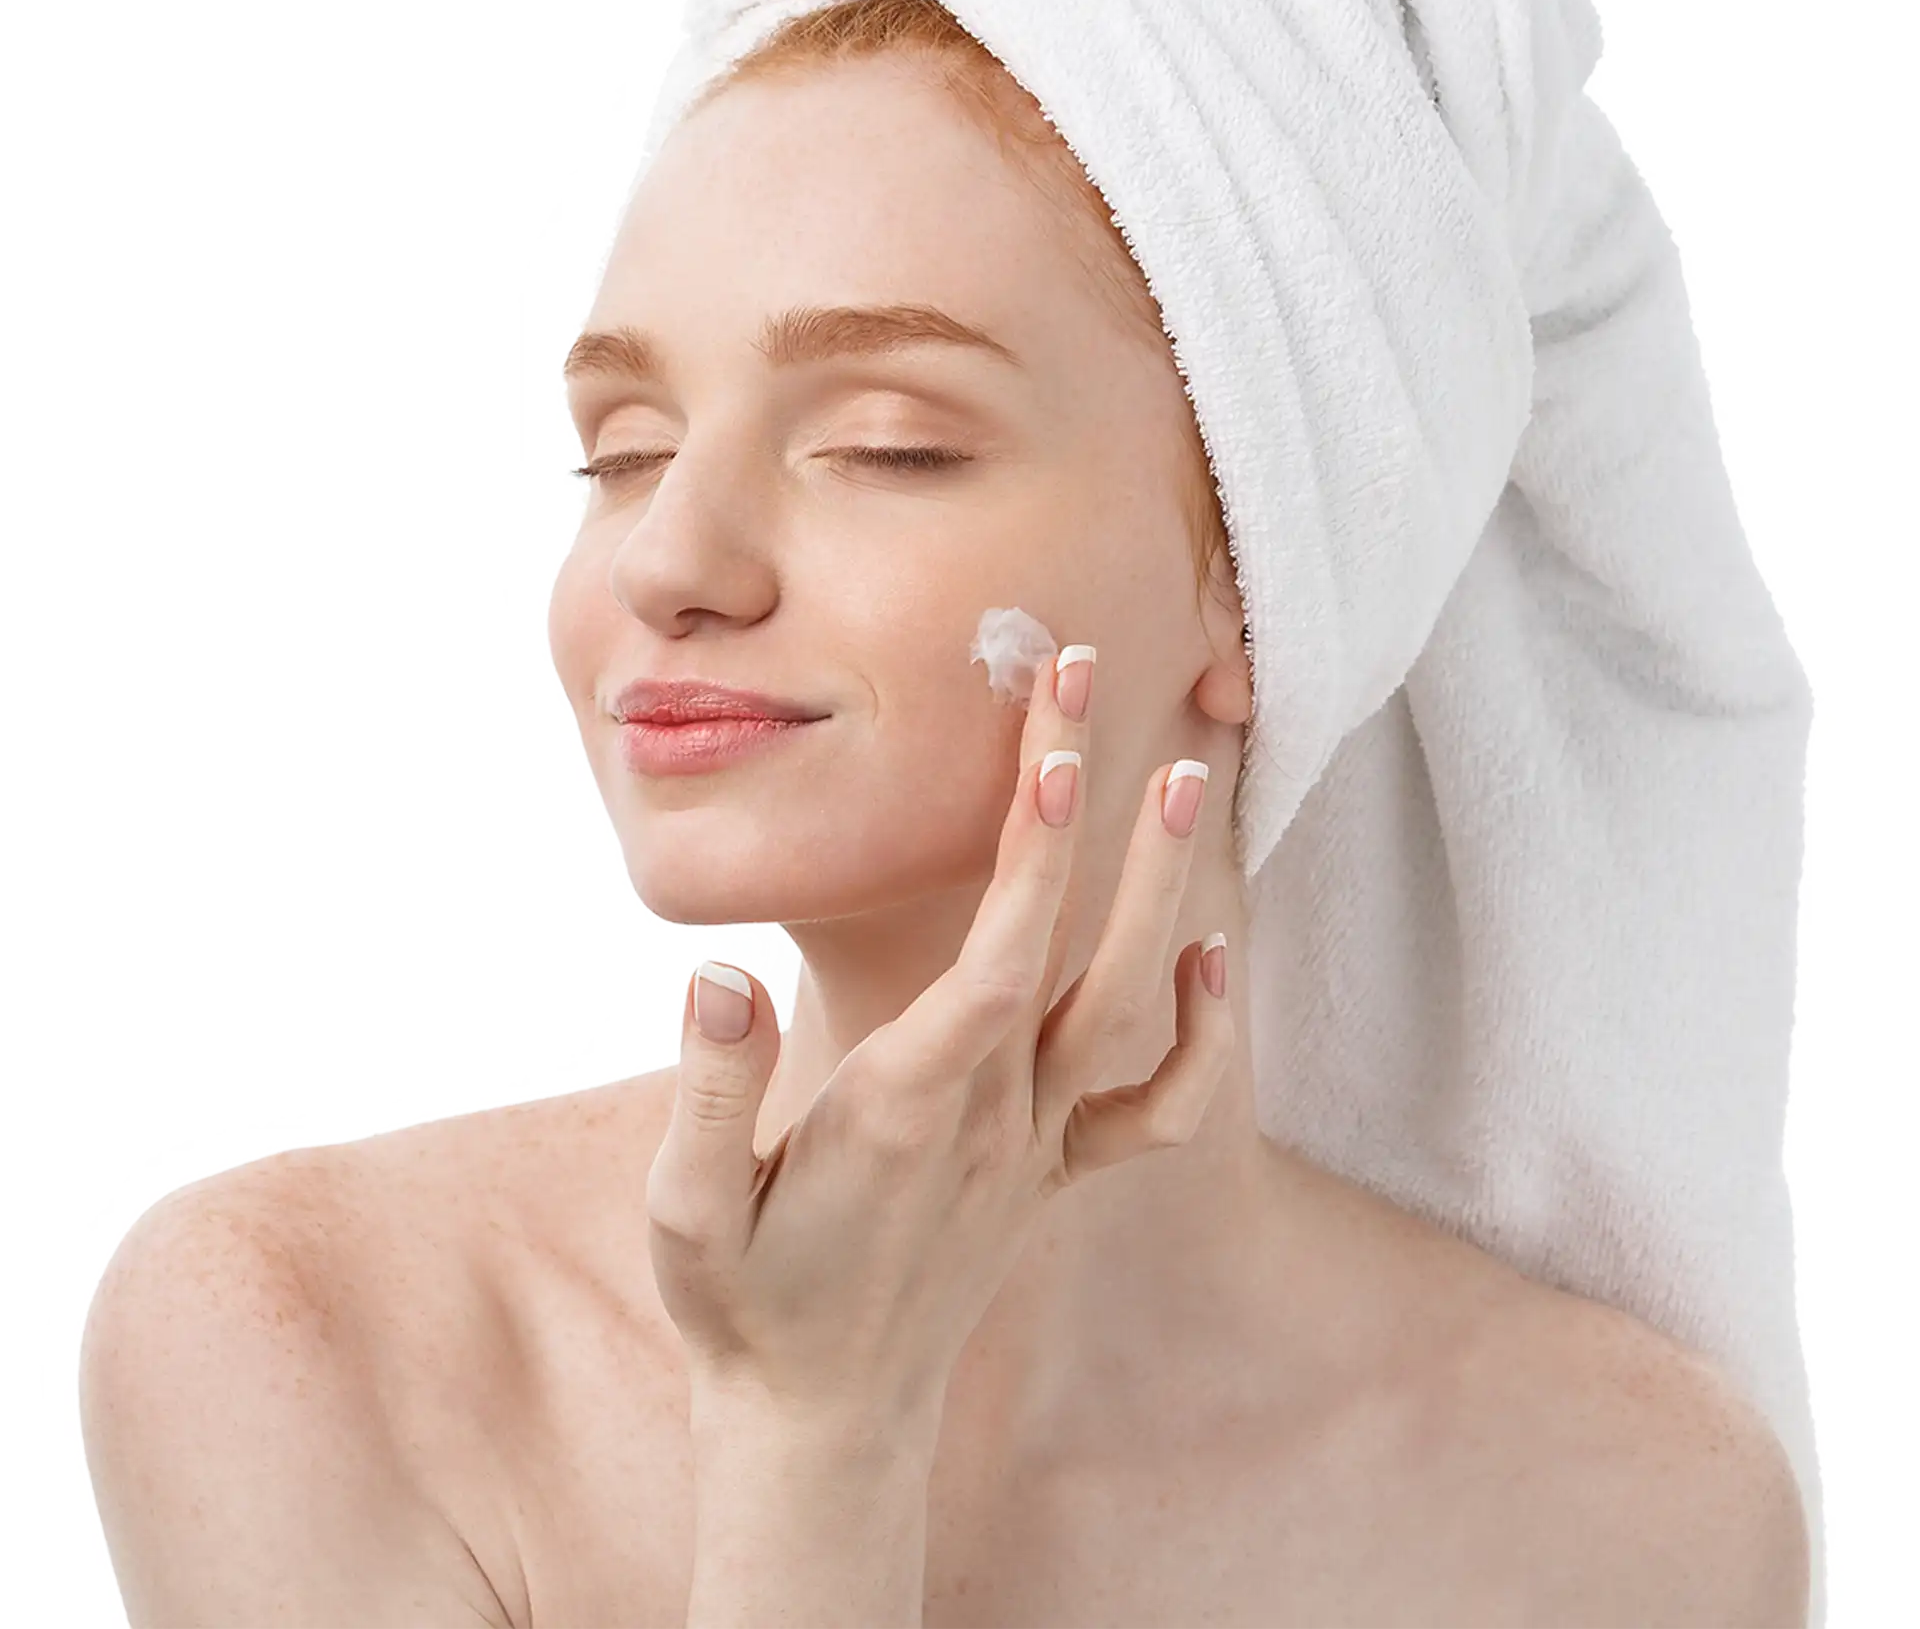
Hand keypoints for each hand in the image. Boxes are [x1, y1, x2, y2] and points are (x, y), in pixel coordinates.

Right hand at [644, 647, 1234, 1439]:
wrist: (823, 1424)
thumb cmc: (744, 1305)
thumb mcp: (686, 1216)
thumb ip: (709, 1098)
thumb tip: (717, 976)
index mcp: (905, 1108)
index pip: (992, 959)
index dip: (1030, 854)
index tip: (1052, 746)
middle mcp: (990, 1116)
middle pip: (1062, 944)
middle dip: (1085, 808)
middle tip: (1086, 679)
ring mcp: (1033, 1146)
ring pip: (1123, 1007)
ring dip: (1159, 890)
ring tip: (1186, 776)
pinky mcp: (1051, 1175)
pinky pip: (1151, 1111)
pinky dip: (1200, 1042)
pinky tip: (1210, 961)